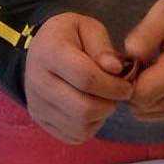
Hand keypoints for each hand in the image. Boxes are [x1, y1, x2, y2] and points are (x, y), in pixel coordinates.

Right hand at [24, 13, 132, 143]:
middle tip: (118, 93)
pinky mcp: (40, 120)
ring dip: (101, 116)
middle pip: (83, 109)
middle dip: (109, 103)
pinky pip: (74, 135)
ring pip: (80, 126)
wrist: (42, 49)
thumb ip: (103, 47)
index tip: (127, 84)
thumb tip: (117, 70)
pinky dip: (91, 125)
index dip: (113, 85)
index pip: (86, 78)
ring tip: (104, 98)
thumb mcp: (88, 28)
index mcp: (49, 51)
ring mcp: (36, 104)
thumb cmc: (70, 36)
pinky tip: (92, 107)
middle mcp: (37, 80)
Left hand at [124, 0, 163, 122]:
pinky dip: (151, 101)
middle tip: (137, 65)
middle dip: (132, 86)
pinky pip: (157, 115)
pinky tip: (157, 81)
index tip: (129, 61)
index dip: (127, 78)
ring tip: (148, 71)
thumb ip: (145, 32)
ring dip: (141, 94)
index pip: (142, 92)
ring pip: (147, 113)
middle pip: (143, 105)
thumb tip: (132, 57)